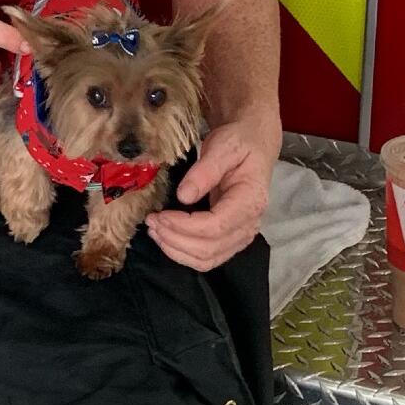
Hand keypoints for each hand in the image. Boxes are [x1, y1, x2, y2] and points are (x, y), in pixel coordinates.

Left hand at [146, 117, 276, 270]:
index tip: (159, 214)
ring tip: (154, 230)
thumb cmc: (238, 144)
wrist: (253, 146)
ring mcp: (242, 236)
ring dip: (176, 249)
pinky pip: (207, 258)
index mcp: (250, 202)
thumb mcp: (223, 147)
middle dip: (174, 238)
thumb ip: (204, 171)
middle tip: (150, 221)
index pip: (216, 226)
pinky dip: (183, 253)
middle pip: (209, 248)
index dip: (183, 225)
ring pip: (206, 259)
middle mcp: (249, 225)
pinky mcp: (231, 240)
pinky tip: (166, 238)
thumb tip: (183, 196)